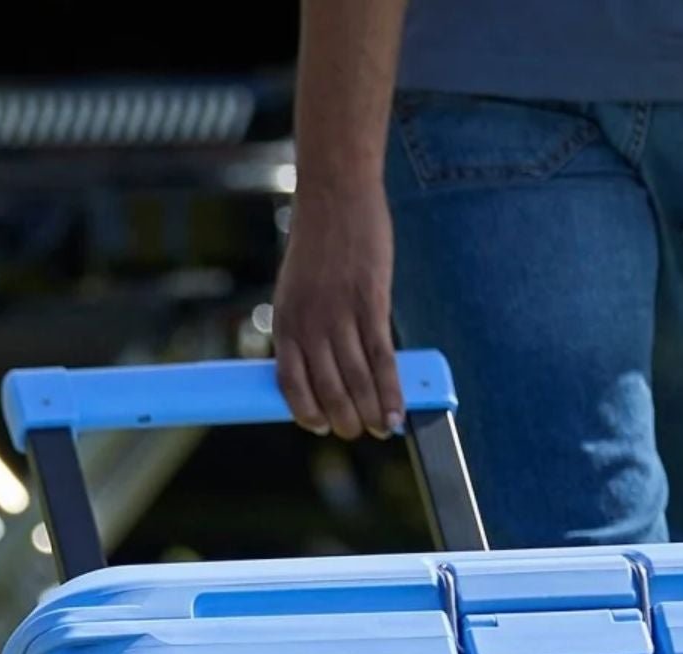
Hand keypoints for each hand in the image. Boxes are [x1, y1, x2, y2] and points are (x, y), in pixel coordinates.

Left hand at [273, 181, 404, 440]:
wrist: (336, 192)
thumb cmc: (320, 244)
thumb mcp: (297, 289)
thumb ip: (306, 328)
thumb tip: (327, 368)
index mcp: (286, 323)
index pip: (290, 385)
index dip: (306, 414)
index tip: (320, 426)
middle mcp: (309, 324)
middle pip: (327, 391)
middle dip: (344, 421)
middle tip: (357, 431)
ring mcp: (340, 314)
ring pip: (355, 382)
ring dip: (370, 414)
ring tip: (380, 429)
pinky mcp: (371, 303)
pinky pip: (381, 360)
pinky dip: (390, 392)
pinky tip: (396, 413)